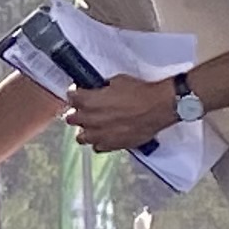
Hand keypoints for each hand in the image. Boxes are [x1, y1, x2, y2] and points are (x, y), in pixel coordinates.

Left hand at [63, 76, 182, 153]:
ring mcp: (99, 134)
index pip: (70, 97)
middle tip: (84, 109)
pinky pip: (97, 147)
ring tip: (92, 125)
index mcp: (88, 100)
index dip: (75, 94)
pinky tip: (105, 136)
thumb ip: (102, 88)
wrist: (158, 107)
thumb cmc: (140, 93)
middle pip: (70, 118)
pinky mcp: (111, 145)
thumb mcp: (117, 81)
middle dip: (76, 112)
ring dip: (85, 130)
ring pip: (81, 137)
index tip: (79, 93)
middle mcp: (90, 119)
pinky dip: (99, 142)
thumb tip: (99, 89)